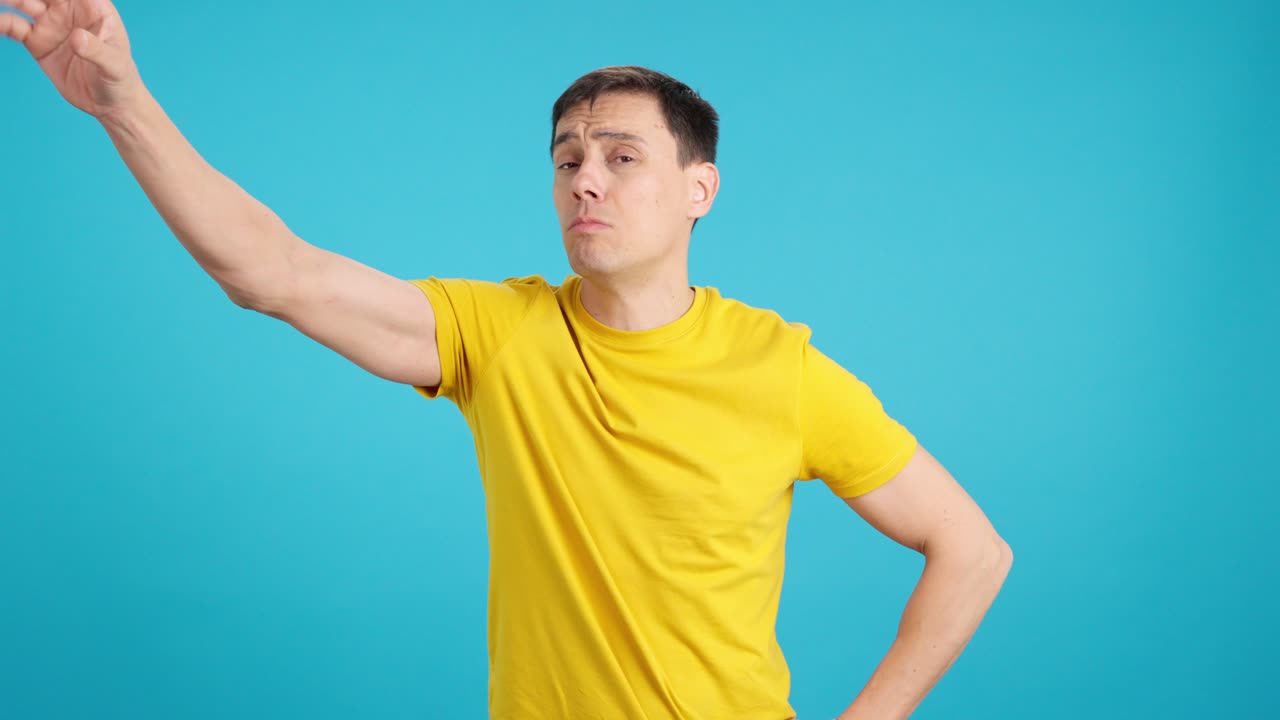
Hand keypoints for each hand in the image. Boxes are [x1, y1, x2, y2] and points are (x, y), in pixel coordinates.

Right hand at [1, 0, 143, 118]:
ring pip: (23, 3)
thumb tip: (77, 38)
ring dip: (9, 0)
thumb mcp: (115, 66)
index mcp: (94, 7)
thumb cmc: (121, 80)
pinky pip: (13, 27)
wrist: (111, 104)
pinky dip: (1, 24)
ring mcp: (52, 25)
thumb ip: (98, 51)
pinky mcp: (38, 43)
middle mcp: (70, 11)